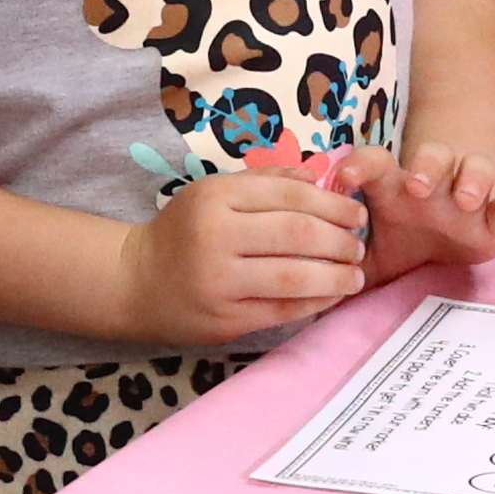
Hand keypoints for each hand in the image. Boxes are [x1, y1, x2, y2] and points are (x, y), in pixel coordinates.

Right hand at [114, 164, 368, 343]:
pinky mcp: (224, 318)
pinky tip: (331, 297)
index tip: (358, 212)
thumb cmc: (182, 232)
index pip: (289, 195)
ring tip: (356, 275)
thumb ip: (263, 181)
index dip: (332, 204)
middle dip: (340, 239)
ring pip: (293, 276)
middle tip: (360, 245)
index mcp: (216, 197)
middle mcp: (216, 235)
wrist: (134, 282)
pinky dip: (314, 303)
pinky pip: (281, 310)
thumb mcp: (212, 192)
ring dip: (335, 276)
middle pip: (297, 233)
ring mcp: (219, 280)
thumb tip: (316, 175)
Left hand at [354, 141, 494, 279]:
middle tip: (416, 187)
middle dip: (425, 168)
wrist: (456, 223)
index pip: (376, 162)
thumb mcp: (379, 254)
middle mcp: (435, 179)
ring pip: (474, 167)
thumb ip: (350, 270)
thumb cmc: (408, 237)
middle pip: (432, 156)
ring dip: (470, 180)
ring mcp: (470, 188)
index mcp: (397, 186)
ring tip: (464, 201)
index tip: (345, 179)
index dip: (360, 165)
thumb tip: (317, 302)